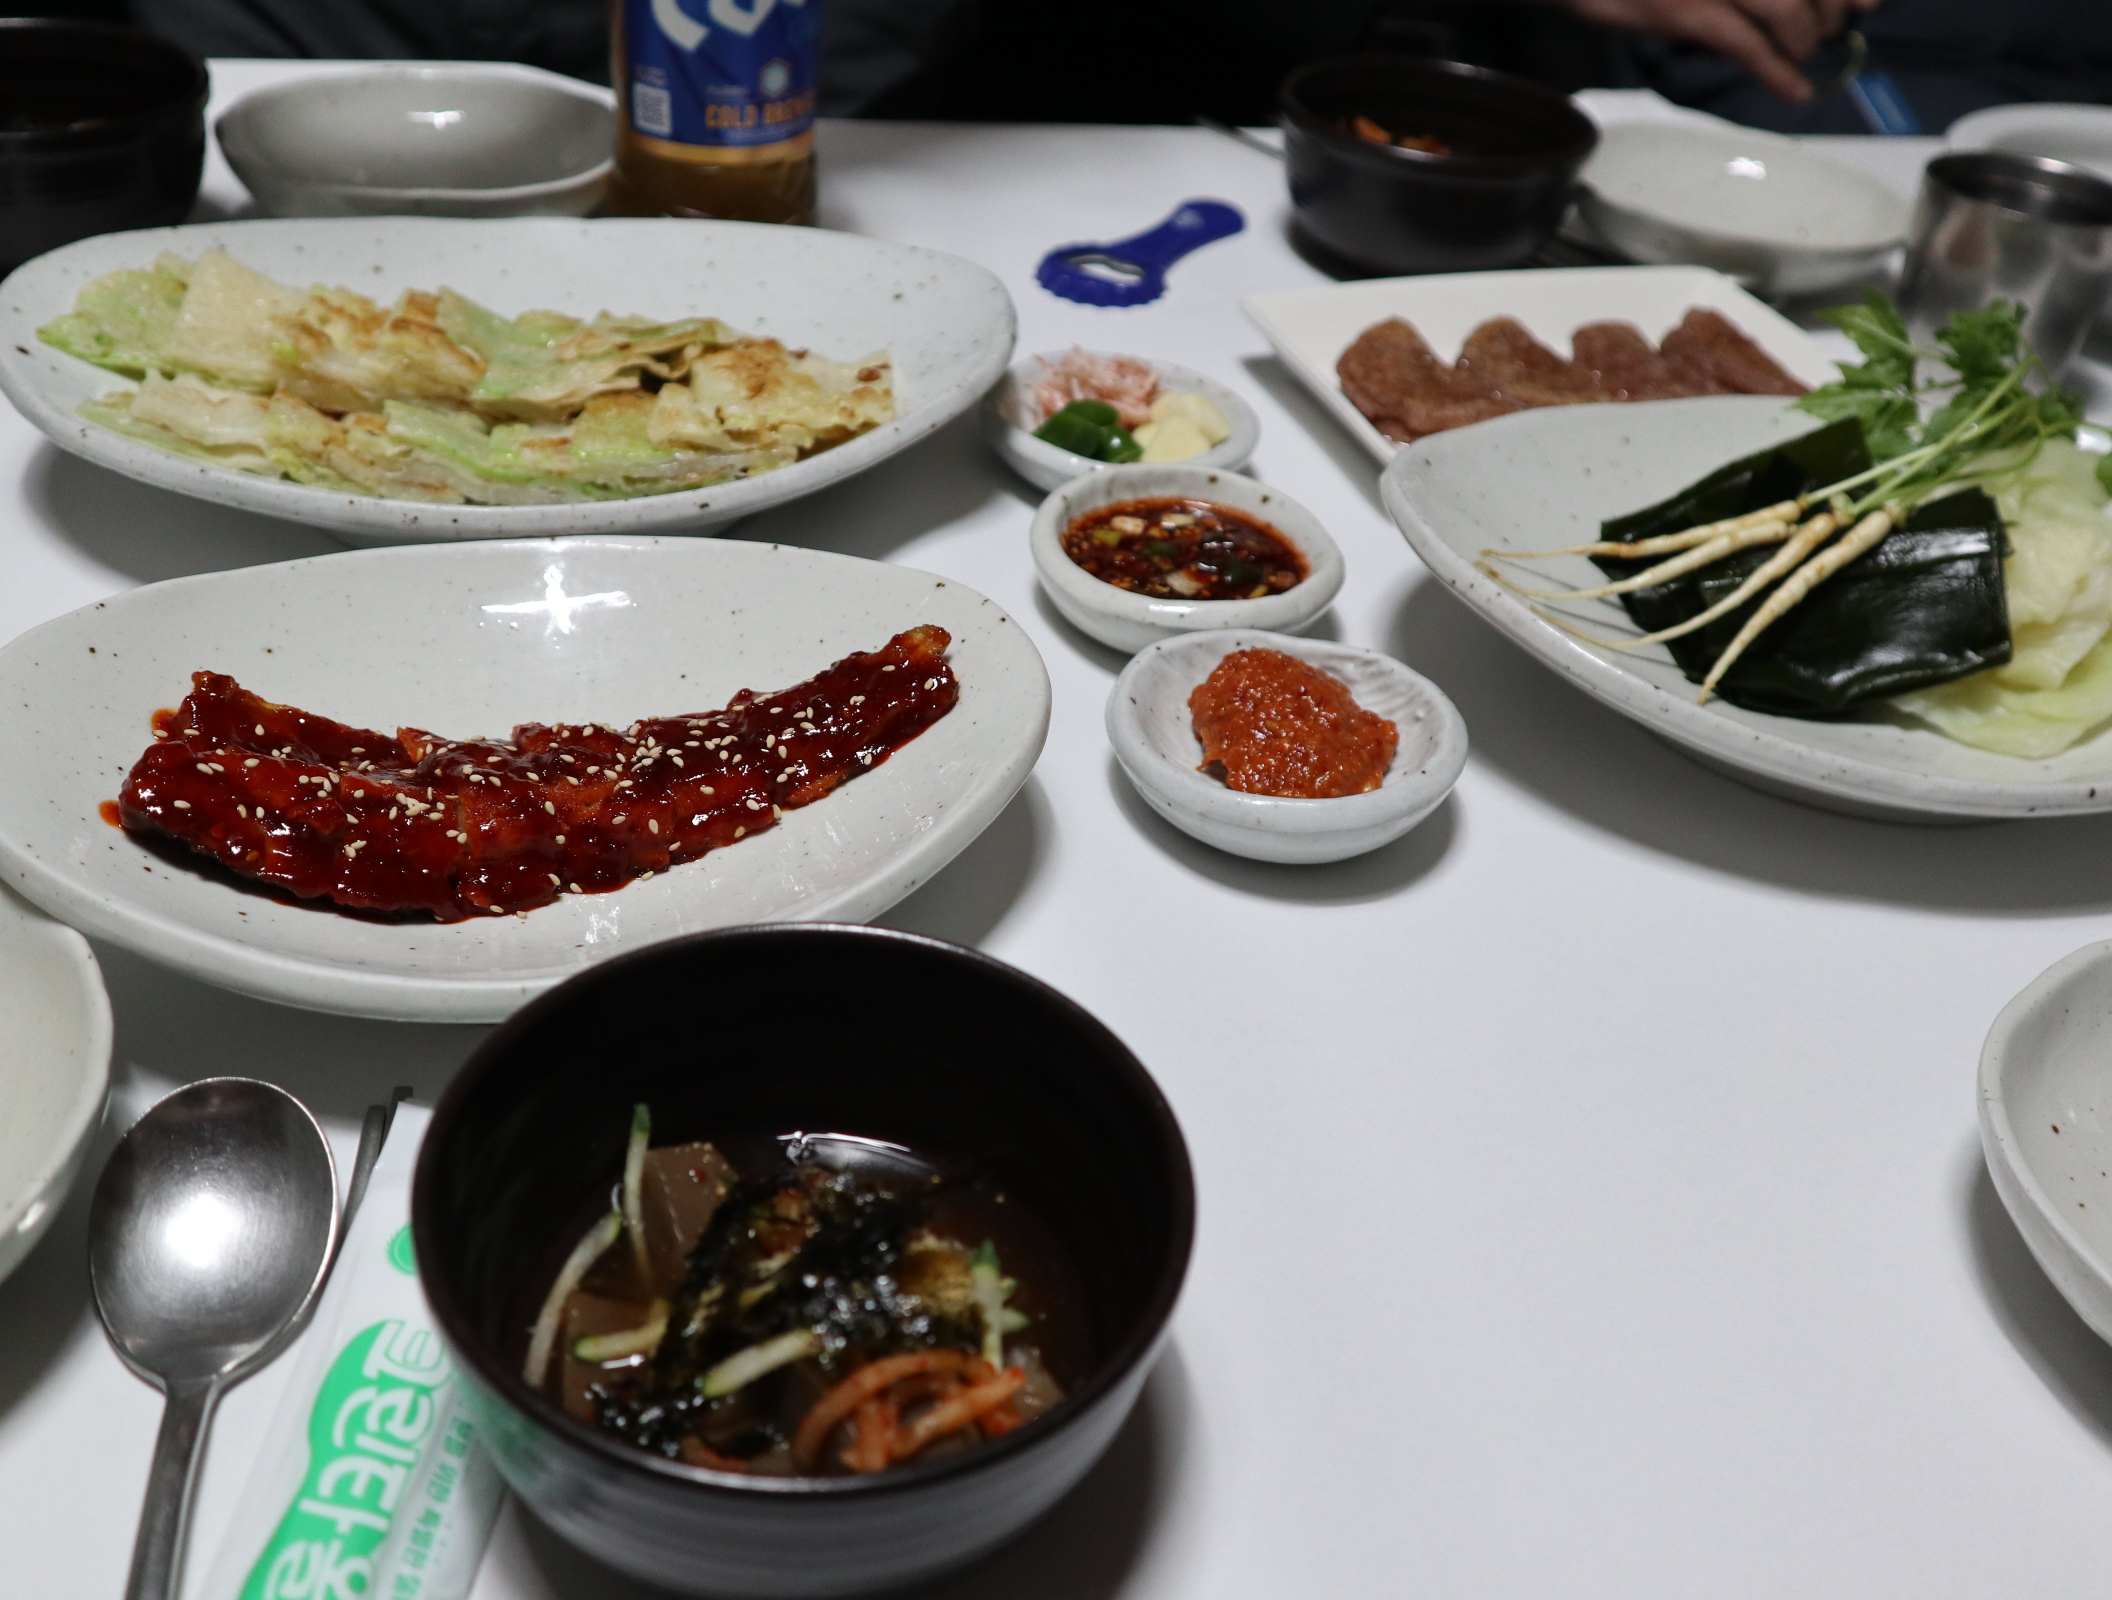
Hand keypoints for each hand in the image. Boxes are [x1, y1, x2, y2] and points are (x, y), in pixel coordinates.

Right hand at [1547, 0, 1879, 99]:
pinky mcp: (1685, 10)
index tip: (1868, 3)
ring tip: (1800, 57)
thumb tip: (1794, 6)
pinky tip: (1794, 90)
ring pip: (1792, 10)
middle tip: (1830, 32)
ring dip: (1805, 41)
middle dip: (1832, 12)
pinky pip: (1747, 45)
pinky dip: (1776, 72)